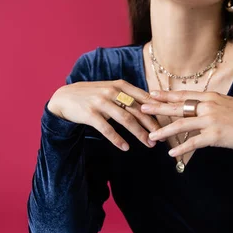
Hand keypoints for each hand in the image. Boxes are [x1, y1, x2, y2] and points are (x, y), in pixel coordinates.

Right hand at [47, 80, 162, 150]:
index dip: (157, 111)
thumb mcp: (111, 90)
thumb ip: (129, 96)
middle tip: (162, 137)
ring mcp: (101, 102)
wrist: (65, 97)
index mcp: (120, 85)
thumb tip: (153, 105)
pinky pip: (107, 128)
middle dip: (152, 125)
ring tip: (149, 144)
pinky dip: (117, 139)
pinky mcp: (90, 114)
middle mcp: (112, 91)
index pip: (144, 98)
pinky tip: (125, 147)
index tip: (168, 122)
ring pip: (125, 119)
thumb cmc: (93, 95)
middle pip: (138, 110)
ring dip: (139, 133)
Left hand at [141, 90, 232, 157]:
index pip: (183, 95)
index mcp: (210, 96)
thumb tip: (194, 106)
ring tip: (152, 136)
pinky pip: (194, 143)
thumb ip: (208, 104)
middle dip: (158, 108)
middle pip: (178, 107)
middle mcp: (208, 106)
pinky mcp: (215, 135)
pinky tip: (172, 153)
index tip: (151, 94)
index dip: (166, 95)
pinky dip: (182, 148)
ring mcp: (211, 120)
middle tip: (142, 108)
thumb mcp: (225, 103)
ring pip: (182, 125)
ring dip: (165, 131)